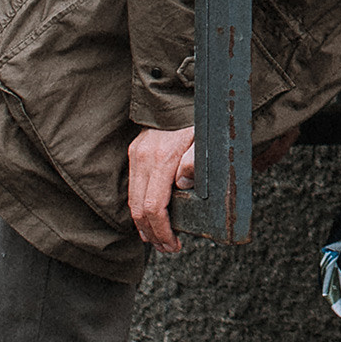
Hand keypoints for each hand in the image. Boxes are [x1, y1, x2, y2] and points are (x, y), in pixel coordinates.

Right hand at [127, 126, 196, 253]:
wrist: (183, 93)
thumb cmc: (202, 118)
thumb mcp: (208, 139)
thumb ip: (195, 161)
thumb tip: (182, 184)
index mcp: (162, 158)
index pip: (152, 207)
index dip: (162, 231)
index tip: (174, 245)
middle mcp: (144, 157)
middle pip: (138, 209)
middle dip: (152, 234)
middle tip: (168, 248)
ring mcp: (137, 154)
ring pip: (132, 201)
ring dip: (144, 225)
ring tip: (160, 239)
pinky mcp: (136, 151)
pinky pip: (134, 187)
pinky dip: (140, 208)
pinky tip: (151, 218)